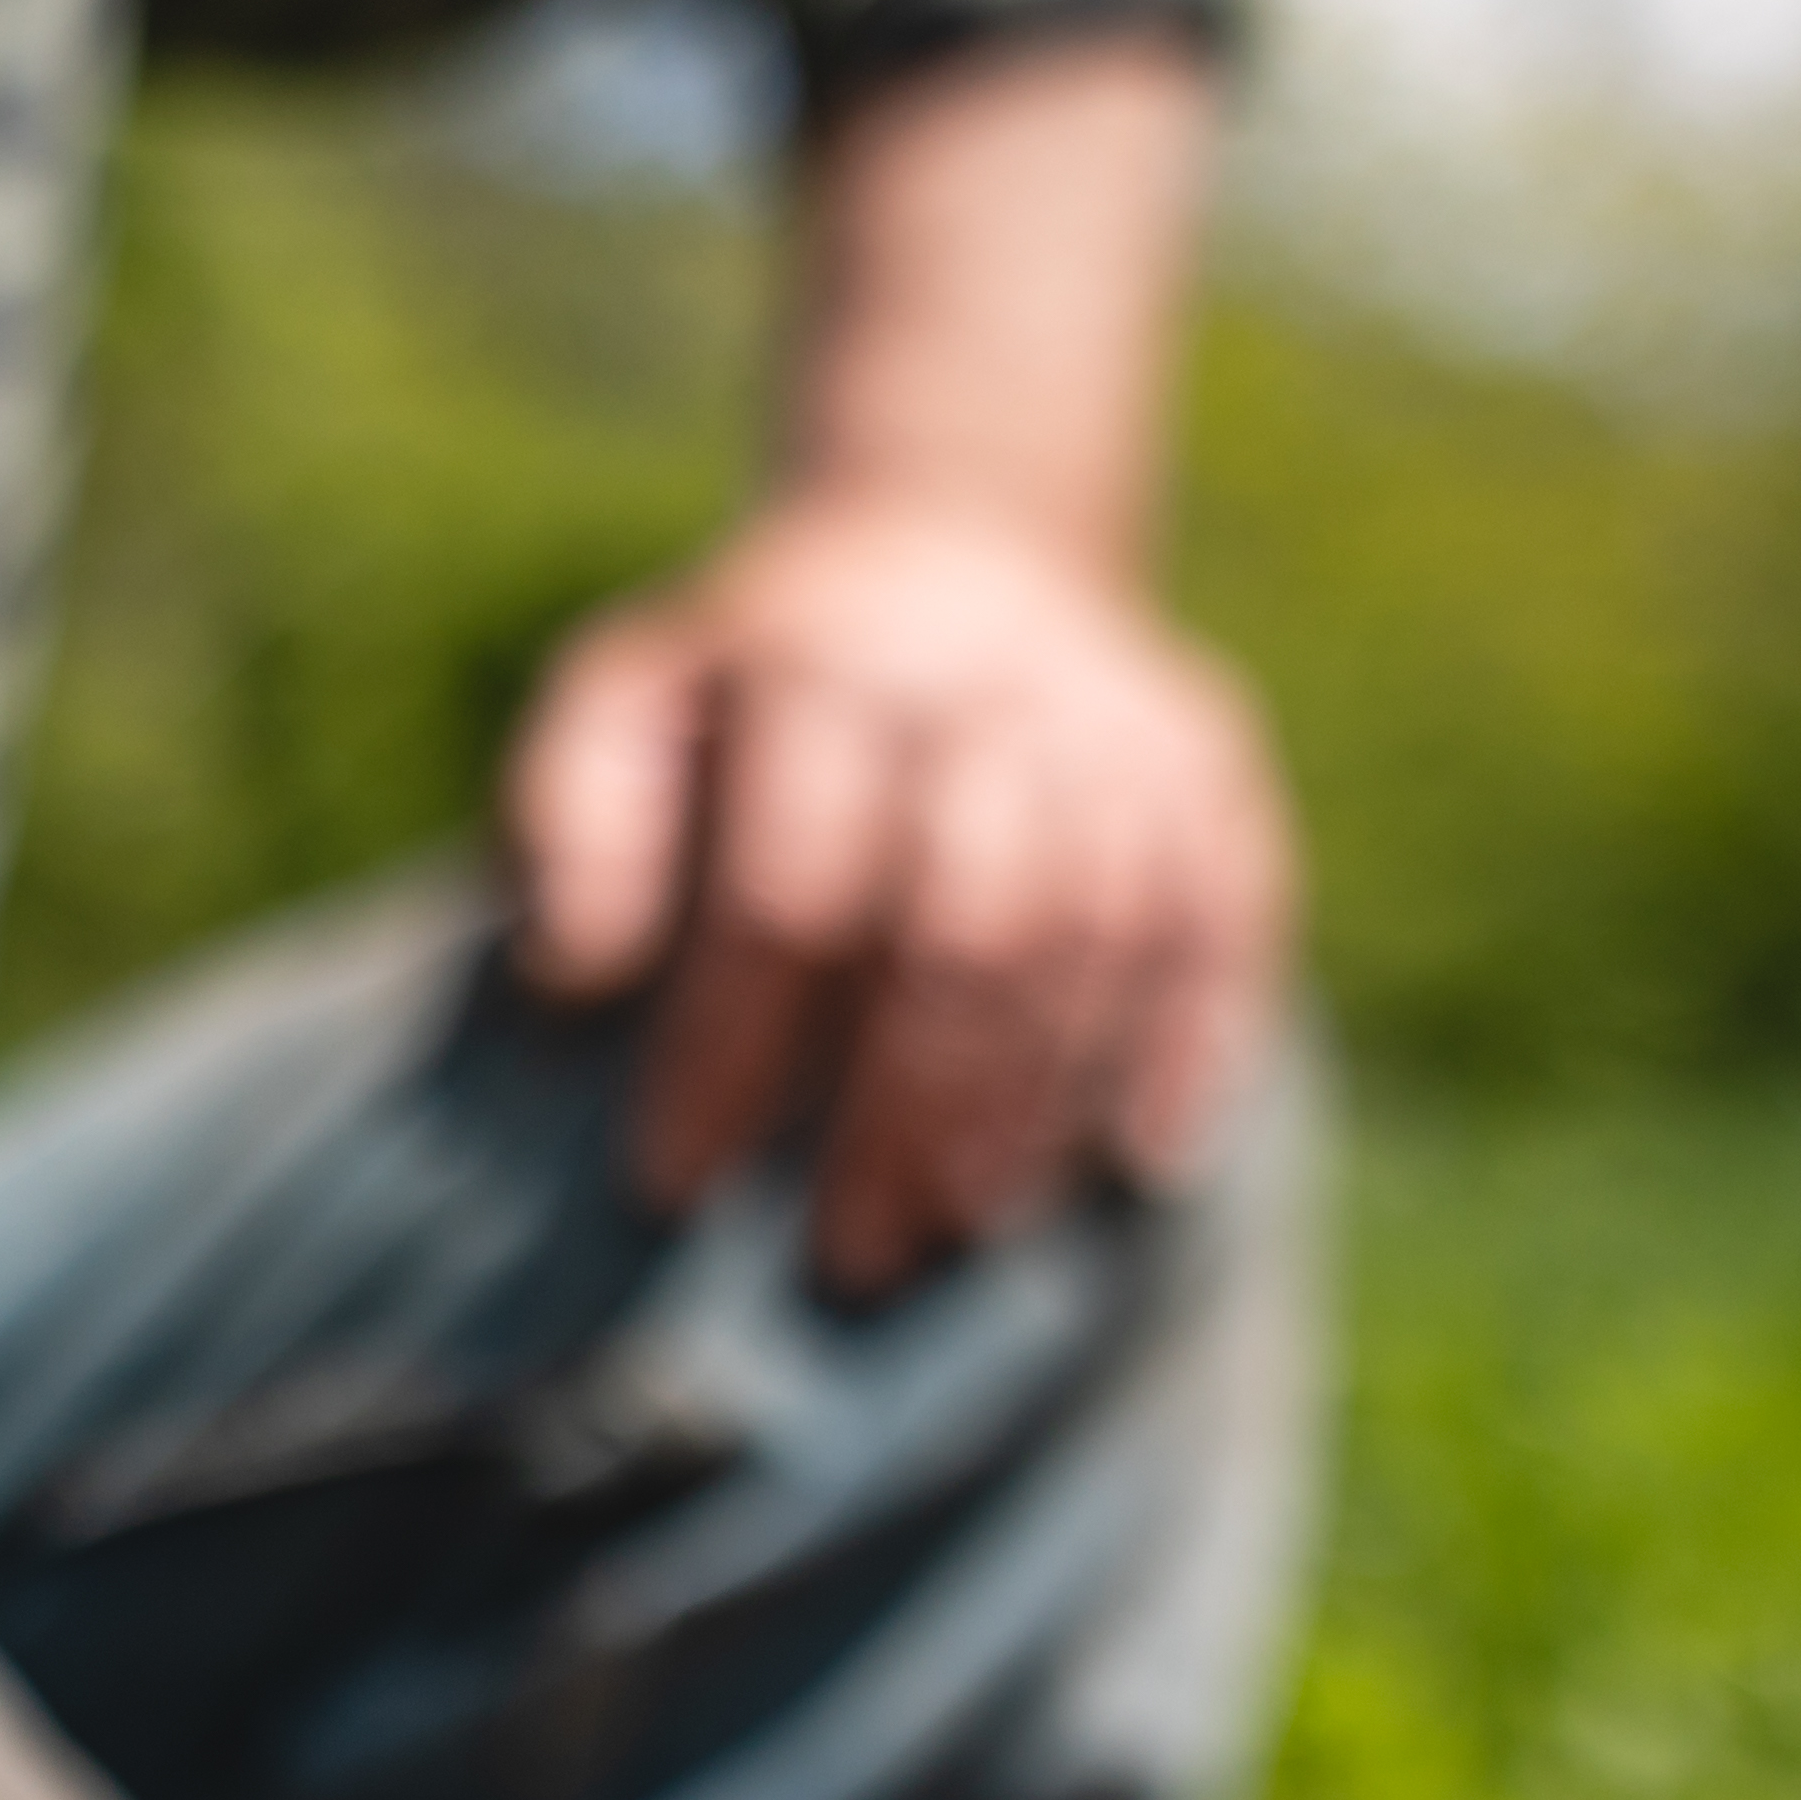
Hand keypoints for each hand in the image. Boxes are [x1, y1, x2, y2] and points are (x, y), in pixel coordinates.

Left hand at [505, 490, 1292, 1291]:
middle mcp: (993, 689)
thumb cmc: (752, 684)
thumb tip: (570, 972)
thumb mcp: (623, 703)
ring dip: (1034, 1104)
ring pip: (1101, 939)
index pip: (786, 892)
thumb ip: (576, 822)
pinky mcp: (1214, 765)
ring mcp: (1122, 724)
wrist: (955, 545)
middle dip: (902, 1110)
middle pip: (968, 930)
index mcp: (828, 669)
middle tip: (846, 1254)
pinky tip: (1139, 1164)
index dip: (729, 1045)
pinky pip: (1230, 918)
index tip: (674, 1176)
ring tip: (958, 1226)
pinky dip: (1192, 1044)